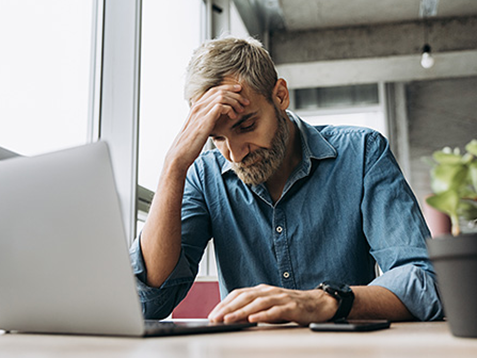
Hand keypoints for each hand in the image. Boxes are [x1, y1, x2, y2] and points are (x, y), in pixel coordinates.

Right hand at [165, 83, 249, 172]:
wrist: (181, 153)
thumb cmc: (190, 143)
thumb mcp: (198, 128)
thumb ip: (206, 120)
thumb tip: (215, 119)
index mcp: (196, 107)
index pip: (213, 90)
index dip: (227, 88)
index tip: (238, 90)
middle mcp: (198, 106)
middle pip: (219, 91)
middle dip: (235, 94)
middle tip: (245, 102)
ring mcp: (201, 112)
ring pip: (222, 97)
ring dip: (235, 102)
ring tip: (241, 110)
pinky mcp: (205, 119)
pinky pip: (221, 106)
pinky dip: (230, 109)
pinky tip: (234, 117)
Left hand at [208, 284, 337, 325]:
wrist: (317, 303)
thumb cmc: (291, 306)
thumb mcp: (269, 306)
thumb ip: (253, 309)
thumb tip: (233, 318)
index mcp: (262, 290)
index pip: (239, 294)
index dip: (225, 303)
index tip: (213, 314)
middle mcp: (269, 291)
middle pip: (245, 297)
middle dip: (228, 308)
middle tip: (216, 318)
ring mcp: (280, 298)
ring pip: (257, 303)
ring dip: (241, 312)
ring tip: (229, 320)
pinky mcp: (291, 306)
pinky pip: (275, 311)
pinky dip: (263, 315)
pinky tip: (253, 320)